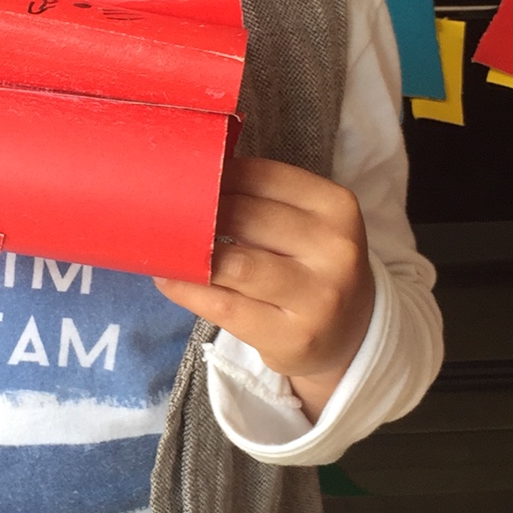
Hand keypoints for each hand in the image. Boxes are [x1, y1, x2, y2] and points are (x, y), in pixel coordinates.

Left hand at [154, 157, 373, 417]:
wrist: (351, 332)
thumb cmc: (310, 266)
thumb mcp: (306, 224)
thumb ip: (259, 200)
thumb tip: (183, 177)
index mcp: (336, 206)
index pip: (260, 176)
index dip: (213, 175)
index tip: (181, 178)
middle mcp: (335, 249)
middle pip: (244, 216)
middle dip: (196, 213)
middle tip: (161, 211)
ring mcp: (319, 297)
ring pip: (233, 263)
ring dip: (188, 252)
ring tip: (161, 245)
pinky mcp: (294, 337)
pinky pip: (224, 306)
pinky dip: (188, 289)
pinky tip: (168, 279)